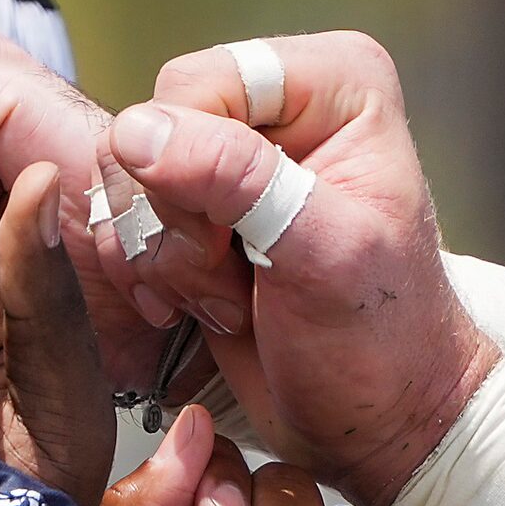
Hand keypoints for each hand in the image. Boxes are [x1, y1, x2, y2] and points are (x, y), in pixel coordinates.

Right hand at [106, 32, 496, 505]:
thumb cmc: (380, 346)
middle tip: (230, 280)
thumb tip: (141, 131)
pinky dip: (146, 273)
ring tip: (226, 299)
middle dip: (173, 222)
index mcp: (335, 84)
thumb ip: (238, 179)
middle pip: (151, 129)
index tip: (230, 242)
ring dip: (160, 257)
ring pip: (127, 177)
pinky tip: (200, 305)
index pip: (199, 85)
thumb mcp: (323, 257)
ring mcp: (233, 159)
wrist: (375, 420)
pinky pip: (124, 217)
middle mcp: (281, 107)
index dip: (190, 166)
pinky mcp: (198, 210)